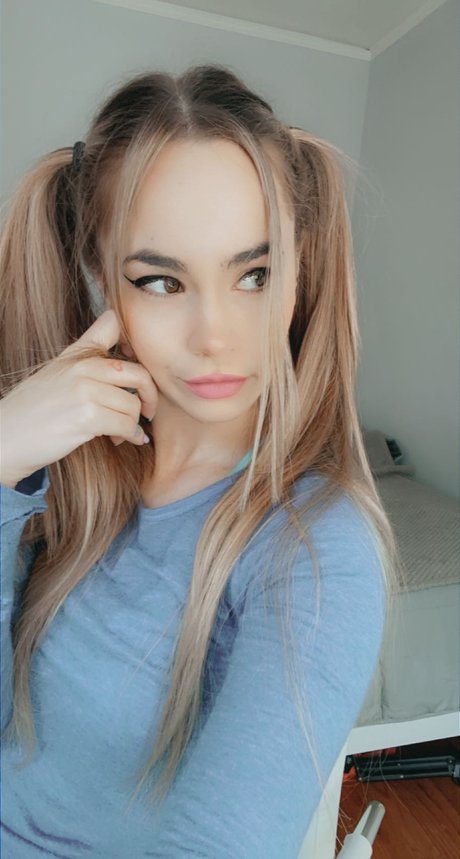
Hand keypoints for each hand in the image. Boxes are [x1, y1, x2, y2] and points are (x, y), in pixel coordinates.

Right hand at [0, 309, 157, 487]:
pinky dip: (130, 436)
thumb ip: (87, 348)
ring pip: (133, 405)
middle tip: (147, 411)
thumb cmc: (33, 409)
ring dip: (133, 424)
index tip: (138, 374)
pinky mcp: (87, 417)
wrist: (5, 437)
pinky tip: (120, 440)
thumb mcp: (58, 371)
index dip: (136, 347)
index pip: (113, 325)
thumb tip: (113, 319)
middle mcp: (82, 367)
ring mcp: (85, 390)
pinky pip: (126, 425)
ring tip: (121, 432)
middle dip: (150, 396)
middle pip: (138, 374)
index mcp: (77, 354)